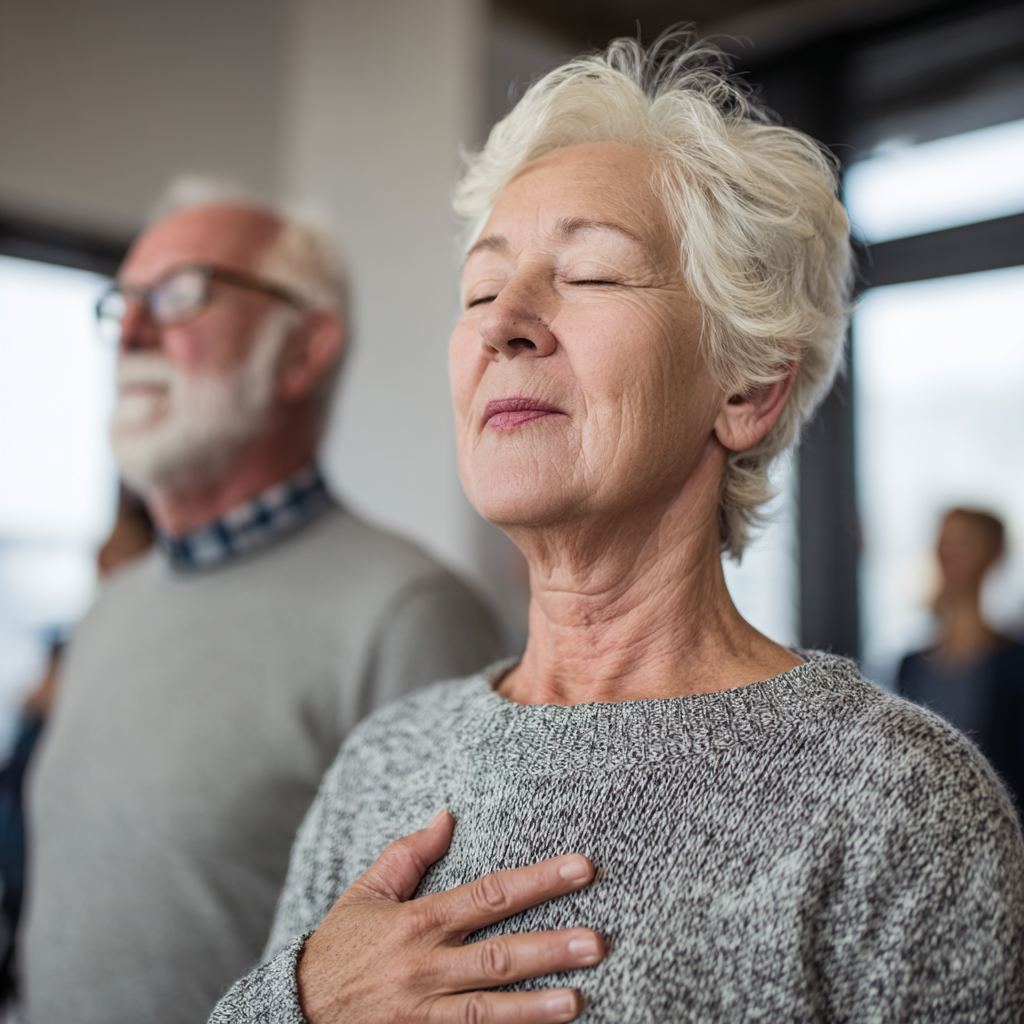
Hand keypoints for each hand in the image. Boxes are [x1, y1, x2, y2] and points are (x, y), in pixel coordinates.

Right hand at [297, 810, 604, 1022]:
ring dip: (534, 1007)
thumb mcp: (367, 893)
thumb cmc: (339, 946)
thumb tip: (448, 816)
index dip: (537, 882)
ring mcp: (422, 1013)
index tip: (581, 869)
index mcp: (417, 922)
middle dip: (549, 948)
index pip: (488, 895)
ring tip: (577, 999)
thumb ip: (409, 854)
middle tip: (596, 942)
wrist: (295, 1011)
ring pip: (485, 1009)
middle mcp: (423, 967)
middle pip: (497, 956)